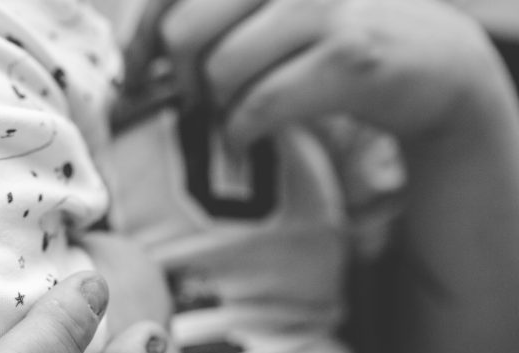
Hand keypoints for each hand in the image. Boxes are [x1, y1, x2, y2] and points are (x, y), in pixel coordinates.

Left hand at [133, 0, 504, 145]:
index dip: (140, 38)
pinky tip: (246, 136)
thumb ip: (206, 19)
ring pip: (220, 71)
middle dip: (179, 80)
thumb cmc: (322, 37)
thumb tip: (130, 60)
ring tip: (234, 115)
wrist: (427, 58)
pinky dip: (242, 131)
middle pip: (184, 33)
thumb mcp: (262, 14)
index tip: (134, 76)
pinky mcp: (349, 54)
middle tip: (197, 99)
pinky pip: (260, 104)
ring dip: (217, 108)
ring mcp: (321, 3)